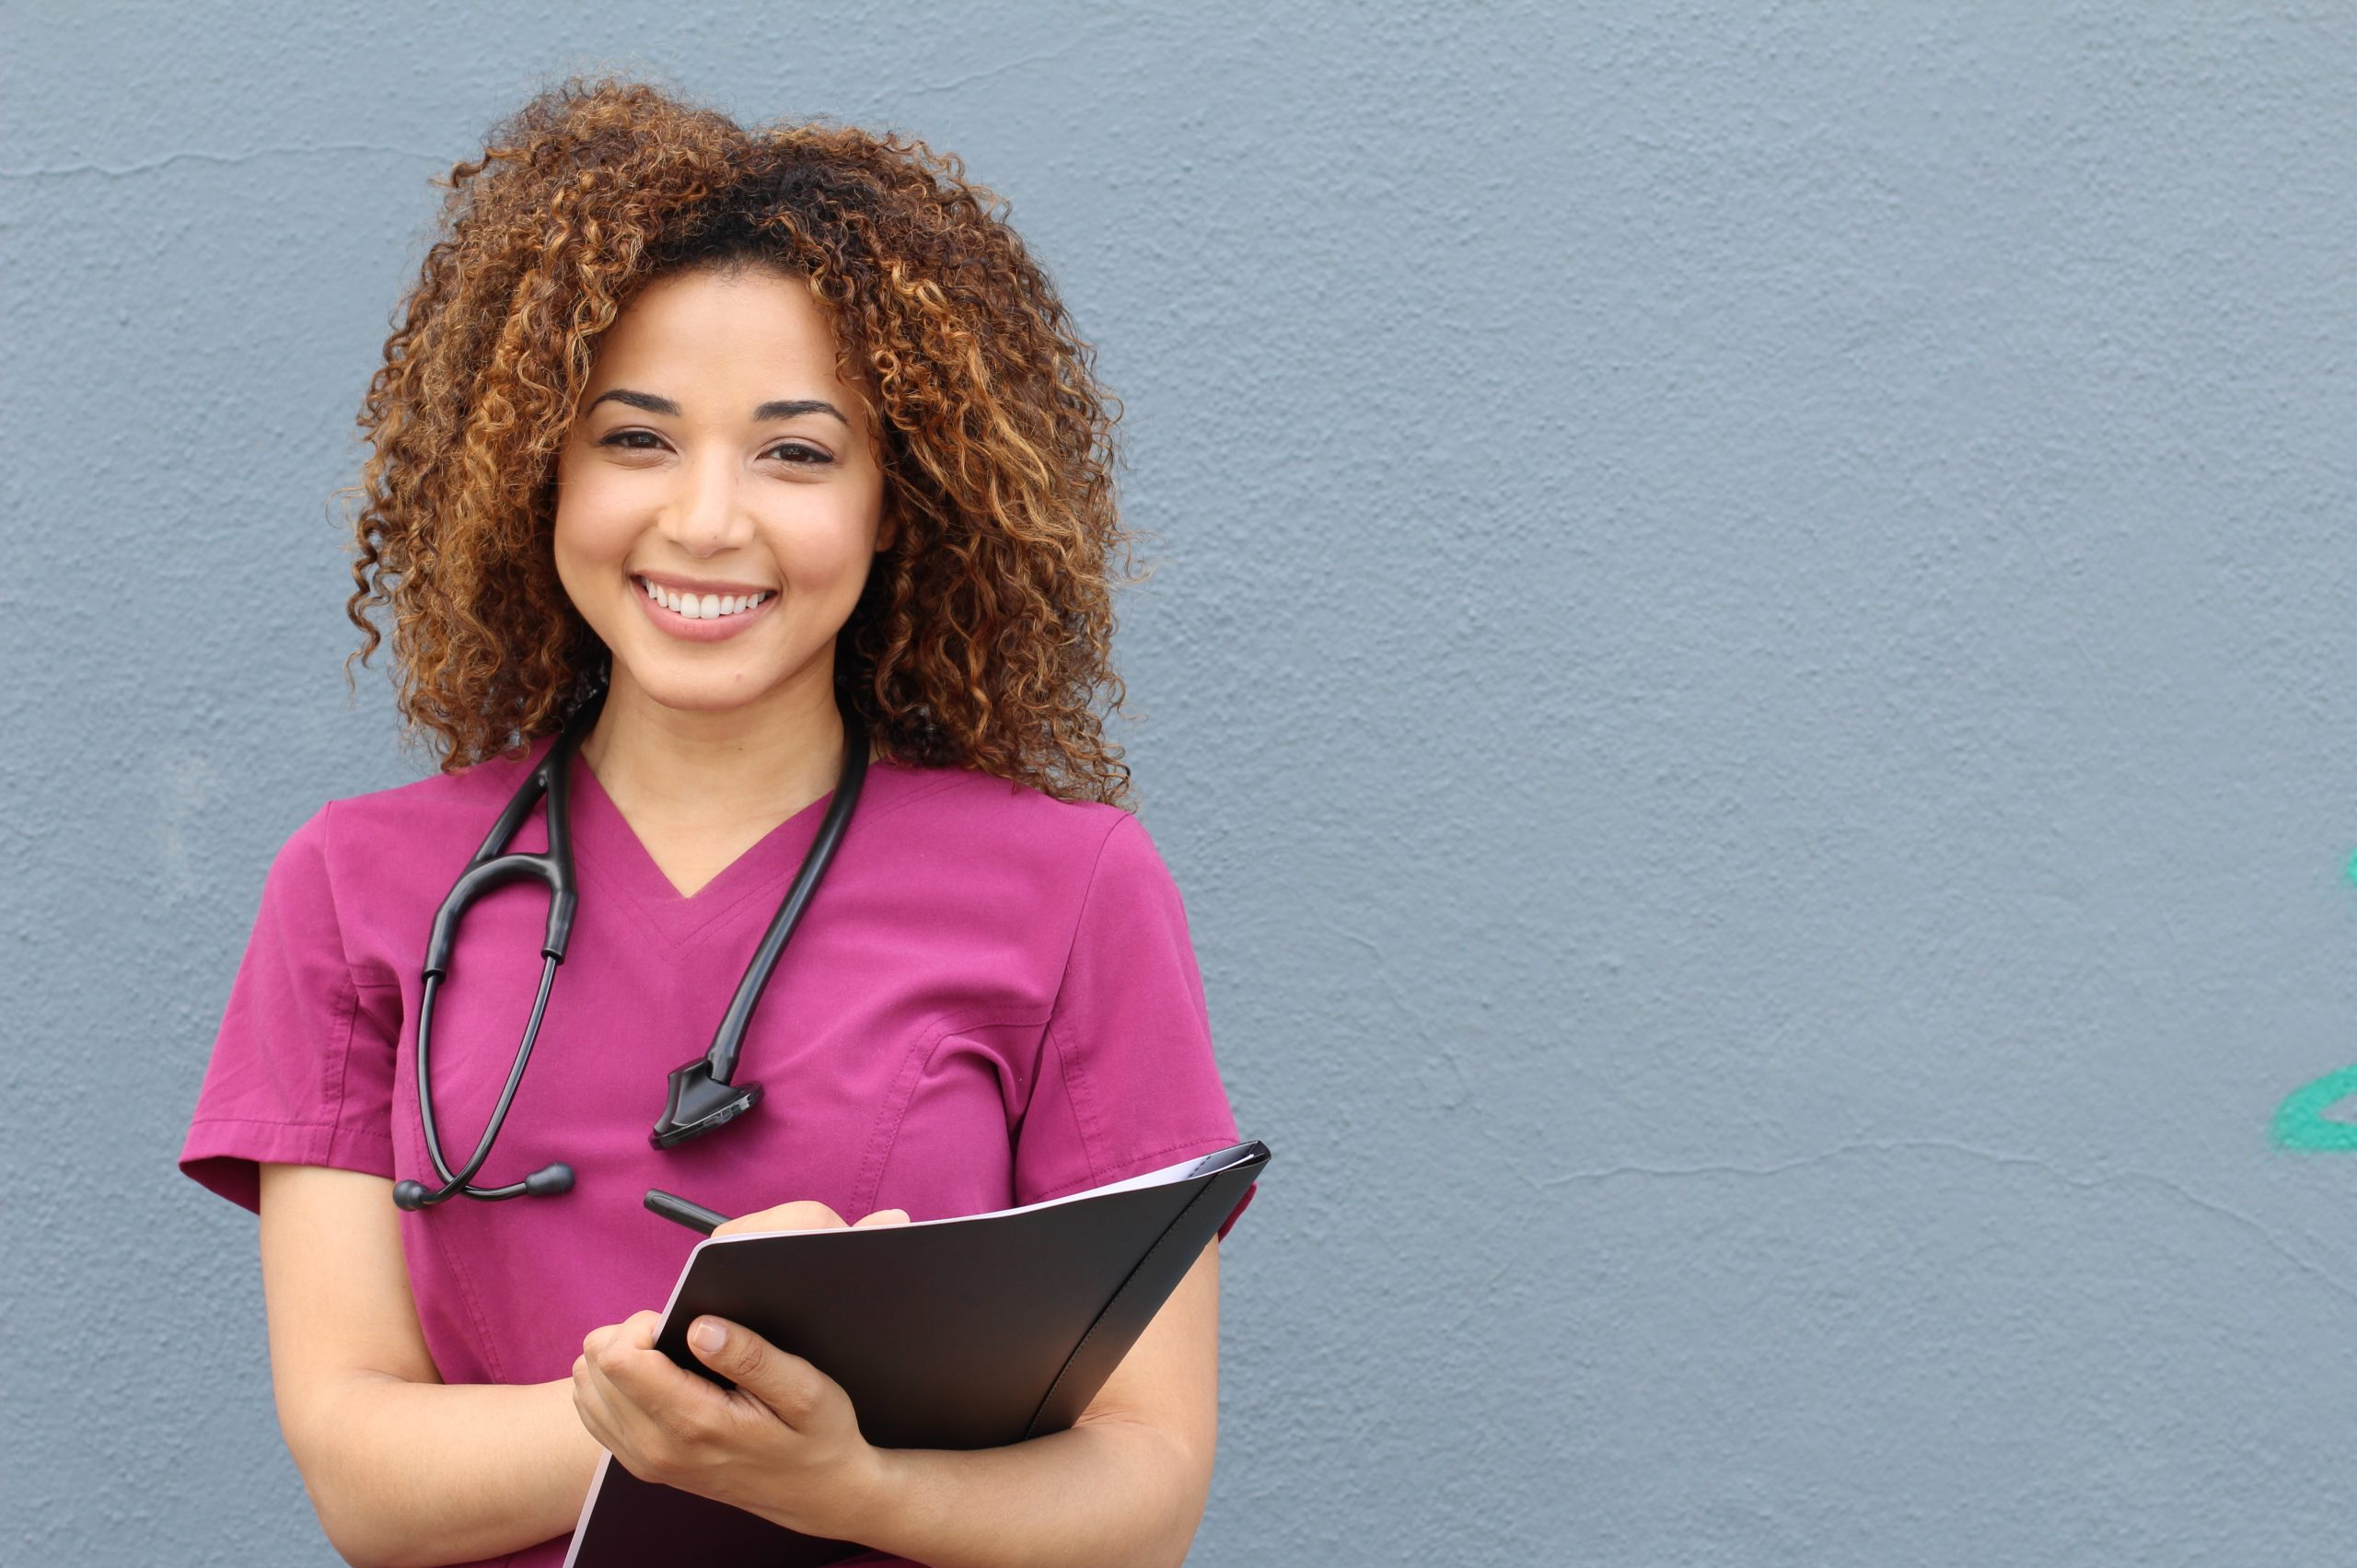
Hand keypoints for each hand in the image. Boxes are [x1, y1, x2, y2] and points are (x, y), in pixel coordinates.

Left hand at [572, 1202, 910, 1537]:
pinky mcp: (639, 1464)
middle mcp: (656, 1447)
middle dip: (630, 1336)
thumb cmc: (815, 1436)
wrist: (815, 1494)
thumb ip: (751, 1356)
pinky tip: (655, 1380)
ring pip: (586, 1387)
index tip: (682, 1323)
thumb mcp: (805, 1389)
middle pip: (594, 1367)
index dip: (644, 1324)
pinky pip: (594, 1411)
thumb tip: (700, 1327)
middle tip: (678, 1336)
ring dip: (620, 1359)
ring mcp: (643, 1460)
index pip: (619, 1358)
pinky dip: (615, 1384)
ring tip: (668, 1358)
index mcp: (693, 1423)